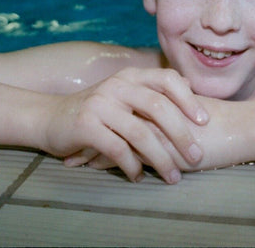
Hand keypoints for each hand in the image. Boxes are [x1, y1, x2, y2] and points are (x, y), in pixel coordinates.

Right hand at [40, 67, 208, 183]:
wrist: (49, 118)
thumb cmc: (96, 111)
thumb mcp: (123, 95)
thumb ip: (151, 92)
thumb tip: (189, 88)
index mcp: (130, 76)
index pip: (167, 79)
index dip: (188, 99)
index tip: (205, 121)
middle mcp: (116, 85)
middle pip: (158, 107)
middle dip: (181, 134)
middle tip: (196, 157)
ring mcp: (100, 104)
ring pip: (139, 132)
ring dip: (160, 158)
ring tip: (173, 177)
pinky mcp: (85, 126)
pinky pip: (117, 148)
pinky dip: (131, 165)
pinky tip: (139, 176)